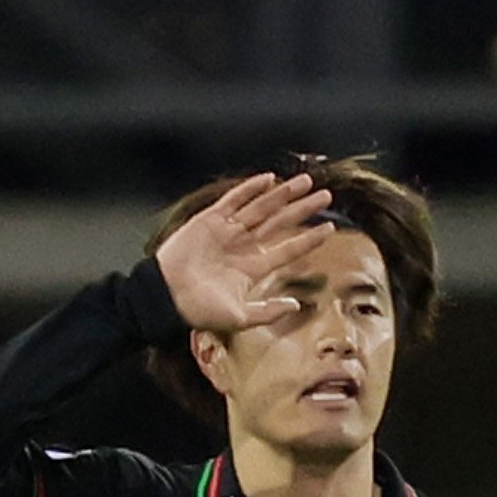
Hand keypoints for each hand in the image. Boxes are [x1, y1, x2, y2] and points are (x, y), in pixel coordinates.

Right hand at [156, 169, 338, 337]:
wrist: (166, 296)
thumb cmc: (199, 311)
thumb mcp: (240, 317)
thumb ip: (268, 311)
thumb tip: (296, 305)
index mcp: (253, 269)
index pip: (288, 249)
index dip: (309, 238)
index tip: (329, 229)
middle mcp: (244, 246)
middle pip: (280, 223)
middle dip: (302, 209)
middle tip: (325, 195)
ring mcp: (228, 231)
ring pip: (262, 208)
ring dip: (283, 194)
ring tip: (305, 181)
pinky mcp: (209, 220)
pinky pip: (233, 200)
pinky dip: (250, 189)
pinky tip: (269, 179)